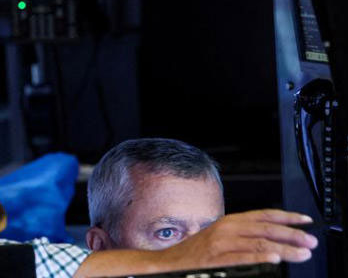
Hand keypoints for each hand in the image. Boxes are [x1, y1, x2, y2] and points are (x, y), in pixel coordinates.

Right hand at [158, 209, 317, 268]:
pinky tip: (274, 259)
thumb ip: (241, 235)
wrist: (167, 262)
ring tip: (301, 254)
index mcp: (228, 222)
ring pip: (258, 243)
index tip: (305, 221)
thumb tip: (270, 239)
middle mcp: (225, 229)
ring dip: (283, 249)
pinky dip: (259, 257)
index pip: (263, 215)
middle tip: (310, 241)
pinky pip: (242, 257)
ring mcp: (220, 244)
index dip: (286, 217)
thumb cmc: (193, 253)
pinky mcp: (215, 259)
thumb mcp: (219, 238)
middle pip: (265, 228)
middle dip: (291, 235)